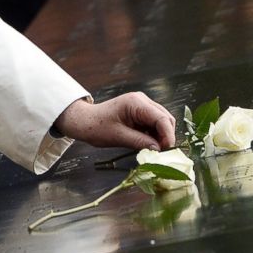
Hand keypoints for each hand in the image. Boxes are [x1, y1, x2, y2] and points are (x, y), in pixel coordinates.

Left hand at [54, 93, 176, 151]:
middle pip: (165, 119)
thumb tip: (159, 150)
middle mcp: (142, 100)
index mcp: (136, 102)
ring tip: (152, 149)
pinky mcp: (141, 112)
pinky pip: (154, 124)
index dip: (168, 135)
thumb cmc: (96, 127)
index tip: (167, 151)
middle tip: (160, 153)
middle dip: (165, 136)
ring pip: (162, 122)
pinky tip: (147, 143)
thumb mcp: (118, 137)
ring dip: (160, 136)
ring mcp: (142, 105)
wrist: (84, 121)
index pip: (161, 118)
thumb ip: (140, 142)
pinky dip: (154, 134)